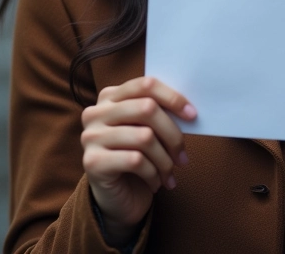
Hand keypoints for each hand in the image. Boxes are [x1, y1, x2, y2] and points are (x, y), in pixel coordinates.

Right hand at [81, 76, 196, 245]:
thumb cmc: (137, 157)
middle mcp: (96, 112)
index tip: (192, 115)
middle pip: (147, 109)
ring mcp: (91, 136)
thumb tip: (189, 110)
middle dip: (172, 134)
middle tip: (183, 156)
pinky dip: (153, 173)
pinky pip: (135, 161)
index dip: (173, 98)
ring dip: (165, 160)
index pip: (146, 85)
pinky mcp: (92, 162)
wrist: (117, 199)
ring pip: (144, 137)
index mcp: (110, 96)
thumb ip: (160, 113)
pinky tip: (156, 182)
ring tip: (170, 172)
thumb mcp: (148, 130)